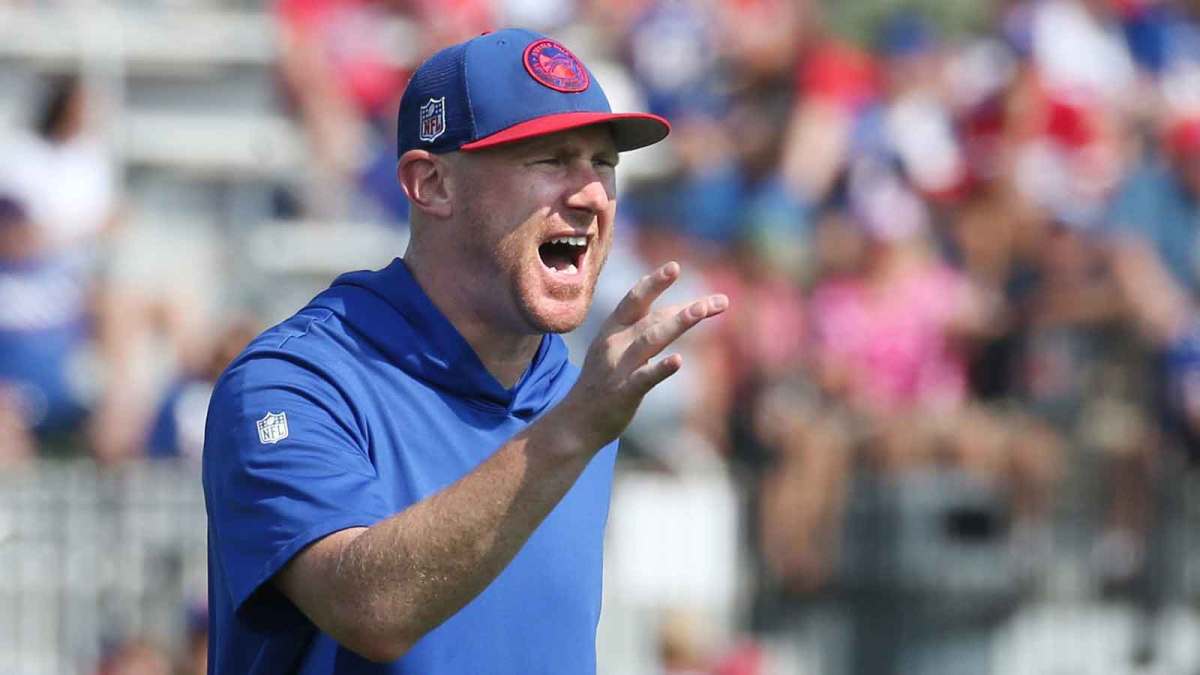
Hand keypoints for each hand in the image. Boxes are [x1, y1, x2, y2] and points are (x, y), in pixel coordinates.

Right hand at [555, 261, 727, 449]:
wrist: (576, 421)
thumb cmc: (604, 381)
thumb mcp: (618, 348)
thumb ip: (648, 328)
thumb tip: (684, 310)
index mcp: (612, 330)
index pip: (635, 299)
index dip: (655, 282)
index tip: (675, 267)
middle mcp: (614, 343)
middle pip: (651, 318)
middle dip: (682, 309)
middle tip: (711, 302)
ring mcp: (618, 367)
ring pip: (651, 340)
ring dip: (678, 324)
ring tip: (702, 311)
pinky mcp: (623, 393)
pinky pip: (644, 378)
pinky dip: (660, 369)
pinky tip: (677, 361)